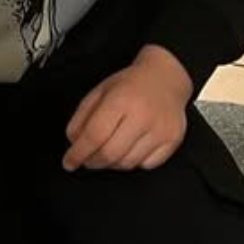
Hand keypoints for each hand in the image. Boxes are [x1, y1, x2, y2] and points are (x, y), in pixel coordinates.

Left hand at [64, 46, 191, 171]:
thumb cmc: (131, 85)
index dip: (78, 153)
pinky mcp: (173, 140)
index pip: (94, 135)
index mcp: (121, 100)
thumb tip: (74, 145)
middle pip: (110, 154)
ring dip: (112, 163)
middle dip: (93, 162)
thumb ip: (82, 117)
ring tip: (109, 150)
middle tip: (87, 159)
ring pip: (127, 163)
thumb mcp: (99, 92)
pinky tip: (131, 148)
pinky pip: (146, 165)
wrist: (166, 78)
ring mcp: (161, 130)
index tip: (69, 162)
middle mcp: (143, 116)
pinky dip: (133, 162)